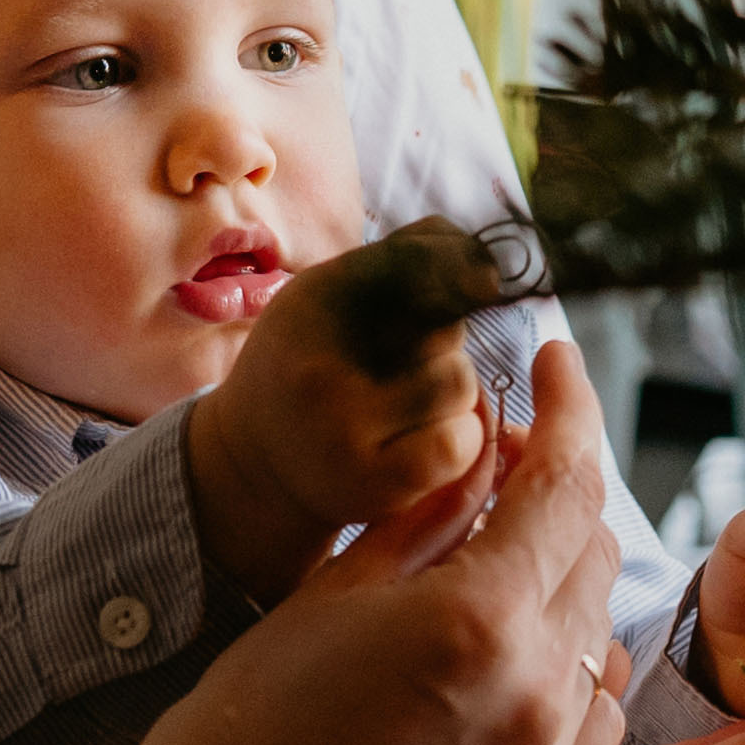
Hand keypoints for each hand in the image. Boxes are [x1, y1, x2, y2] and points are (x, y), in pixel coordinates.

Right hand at [116, 339, 622, 744]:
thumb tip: (486, 450)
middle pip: (596, 552)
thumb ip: (428, 516)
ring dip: (562, 591)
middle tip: (498, 474)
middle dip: (556, 495)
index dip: (570, 407)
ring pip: (602, 641)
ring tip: (488, 581)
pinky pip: (593, 724)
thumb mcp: (331, 592)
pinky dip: (566, 679)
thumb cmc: (241, 726)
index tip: (560, 362)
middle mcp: (536, 696)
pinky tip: (501, 670)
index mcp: (479, 619)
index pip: (565, 480)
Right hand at [186, 241, 486, 602]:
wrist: (257, 462)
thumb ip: (403, 258)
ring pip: (460, 383)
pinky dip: (463, 434)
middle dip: (443, 337)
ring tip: (412, 396)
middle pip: (447, 326)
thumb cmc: (308, 362)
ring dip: (454, 386)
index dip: (453, 269)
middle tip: (406, 359)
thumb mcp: (330, 292)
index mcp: (312, 307)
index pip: (418, 261)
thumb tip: (487, 259)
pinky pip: (461, 442)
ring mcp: (347, 437)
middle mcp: (321, 373)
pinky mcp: (376, 486)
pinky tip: (430, 432)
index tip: (465, 281)